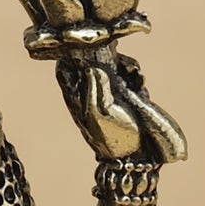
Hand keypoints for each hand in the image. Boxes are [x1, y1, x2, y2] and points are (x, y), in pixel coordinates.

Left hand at [54, 48, 187, 166]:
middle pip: (91, 62)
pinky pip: (129, 76)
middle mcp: (91, 93)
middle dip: (107, 56)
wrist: (138, 158)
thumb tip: (92, 68)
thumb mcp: (97, 115)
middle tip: (119, 61)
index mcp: (76, 98)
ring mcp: (110, 94)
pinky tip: (139, 81)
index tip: (89, 47)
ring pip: (112, 66)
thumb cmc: (115, 139)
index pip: (65, 70)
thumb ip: (94, 90)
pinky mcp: (127, 96)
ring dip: (125, 65)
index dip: (73, 55)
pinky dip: (134, 75)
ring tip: (134, 74)